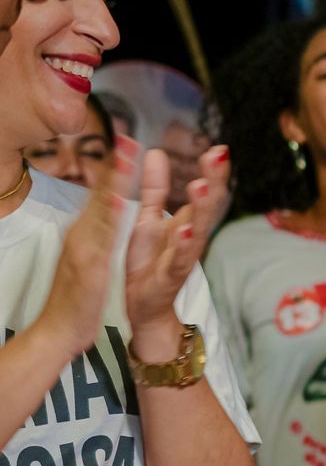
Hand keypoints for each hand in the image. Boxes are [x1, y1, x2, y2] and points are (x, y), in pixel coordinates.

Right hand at [33, 136, 135, 352]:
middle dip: (115, 166)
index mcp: (88, 232)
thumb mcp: (91, 258)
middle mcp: (83, 235)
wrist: (58, 330)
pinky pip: (101, 243)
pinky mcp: (88, 269)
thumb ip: (99, 235)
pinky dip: (111, 223)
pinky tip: (123, 206)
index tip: (128, 140)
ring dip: (114, 183)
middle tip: (128, 135)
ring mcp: (83, 250)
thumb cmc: (78, 297)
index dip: (115, 168)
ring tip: (129, 156)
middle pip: (100, 195)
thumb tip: (107, 213)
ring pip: (101, 212)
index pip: (103, 195)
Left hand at [124, 145, 230, 334]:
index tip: (219, 148)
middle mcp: (192, 237)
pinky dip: (183, 244)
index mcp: (187, 222)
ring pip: (198, 230)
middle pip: (208, 207)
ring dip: (201, 208)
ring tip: (200, 184)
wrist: (146, 307)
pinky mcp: (169, 275)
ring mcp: (183, 257)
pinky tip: (184, 228)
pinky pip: (178, 259)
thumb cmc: (150, 262)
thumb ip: (155, 189)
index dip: (213, 172)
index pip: (205, 193)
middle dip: (214, 182)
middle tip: (218, 156)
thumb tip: (157, 152)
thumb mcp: (148, 219)